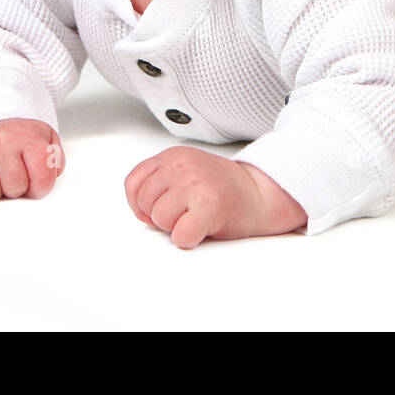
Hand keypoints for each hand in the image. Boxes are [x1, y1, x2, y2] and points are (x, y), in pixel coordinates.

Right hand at [0, 118, 63, 201]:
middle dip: (14, 187)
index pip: (42, 179)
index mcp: (28, 136)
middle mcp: (0, 141)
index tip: (35, 180)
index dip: (40, 186)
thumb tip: (50, 175)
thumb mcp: (44, 139)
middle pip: (14, 190)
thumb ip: (53, 160)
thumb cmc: (15, 136)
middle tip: (9, 170)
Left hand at [124, 146, 306, 248]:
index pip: (134, 182)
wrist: (260, 194)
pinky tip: (203, 228)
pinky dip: (189, 239)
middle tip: (187, 211)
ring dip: (177, 227)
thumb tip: (140, 211)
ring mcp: (196, 184)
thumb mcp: (185, 171)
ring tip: (198, 216)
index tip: (159, 207)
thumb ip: (159, 181)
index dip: (142, 203)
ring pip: (160, 220)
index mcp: (174, 156)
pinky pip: (180, 236)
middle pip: (146, 204)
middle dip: (162, 215)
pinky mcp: (209, 206)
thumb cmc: (222, 188)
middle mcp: (182, 166)